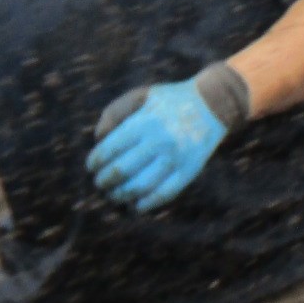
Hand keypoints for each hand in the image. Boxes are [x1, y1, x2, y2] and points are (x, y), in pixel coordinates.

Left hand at [87, 79, 231, 212]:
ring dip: (122, 195)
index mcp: (143, 123)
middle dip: (104, 181)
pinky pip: (165, 194)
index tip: (92, 168)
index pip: (109, 150)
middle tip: (100, 183)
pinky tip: (136, 206)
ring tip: (115, 195)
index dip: (95, 163)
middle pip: (121, 171)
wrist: (212, 104)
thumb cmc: (168, 101)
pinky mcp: (189, 171)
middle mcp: (159, 142)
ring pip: (140, 186)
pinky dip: (147, 204)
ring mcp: (175, 158)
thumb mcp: (138, 96)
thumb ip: (113, 114)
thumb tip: (98, 140)